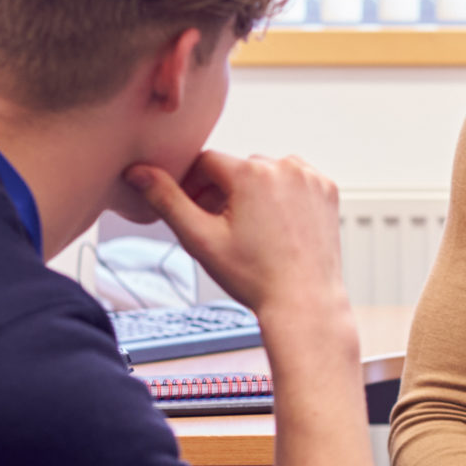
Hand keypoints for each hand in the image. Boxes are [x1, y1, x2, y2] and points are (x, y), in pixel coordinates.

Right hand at [126, 151, 346, 324]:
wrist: (304, 302)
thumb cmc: (254, 277)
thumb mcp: (200, 239)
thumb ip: (166, 200)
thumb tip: (137, 172)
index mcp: (251, 172)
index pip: (206, 163)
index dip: (193, 186)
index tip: (193, 211)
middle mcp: (285, 166)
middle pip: (237, 168)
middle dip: (223, 191)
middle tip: (219, 227)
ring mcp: (310, 177)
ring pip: (266, 173)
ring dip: (253, 191)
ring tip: (250, 230)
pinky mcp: (327, 190)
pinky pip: (294, 181)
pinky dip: (283, 195)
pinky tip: (276, 226)